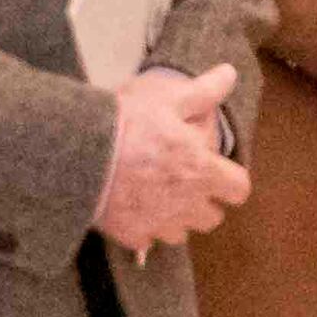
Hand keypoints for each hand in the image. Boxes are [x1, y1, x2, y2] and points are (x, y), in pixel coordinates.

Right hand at [95, 61, 252, 251]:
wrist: (77, 152)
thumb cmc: (127, 123)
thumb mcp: (167, 99)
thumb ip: (204, 92)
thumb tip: (230, 75)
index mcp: (202, 171)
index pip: (238, 190)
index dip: (232, 181)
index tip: (219, 172)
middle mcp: (186, 204)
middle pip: (212, 218)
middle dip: (204, 203)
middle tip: (186, 182)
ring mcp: (158, 224)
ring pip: (182, 234)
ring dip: (176, 218)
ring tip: (158, 196)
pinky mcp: (131, 235)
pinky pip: (148, 241)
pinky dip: (143, 228)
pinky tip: (132, 208)